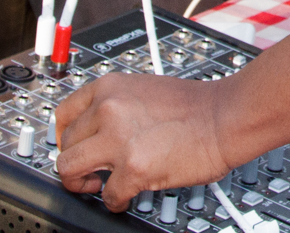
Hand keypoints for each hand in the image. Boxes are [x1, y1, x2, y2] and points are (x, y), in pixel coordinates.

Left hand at [56, 73, 232, 208]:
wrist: (226, 117)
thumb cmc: (198, 105)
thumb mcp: (145, 90)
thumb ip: (117, 106)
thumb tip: (100, 130)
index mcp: (110, 88)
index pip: (63, 113)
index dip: (64, 136)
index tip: (72, 147)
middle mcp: (108, 110)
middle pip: (65, 145)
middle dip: (75, 163)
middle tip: (90, 172)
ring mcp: (118, 139)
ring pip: (70, 170)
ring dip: (83, 184)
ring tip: (99, 187)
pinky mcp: (133, 168)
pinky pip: (108, 195)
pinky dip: (116, 201)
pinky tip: (127, 195)